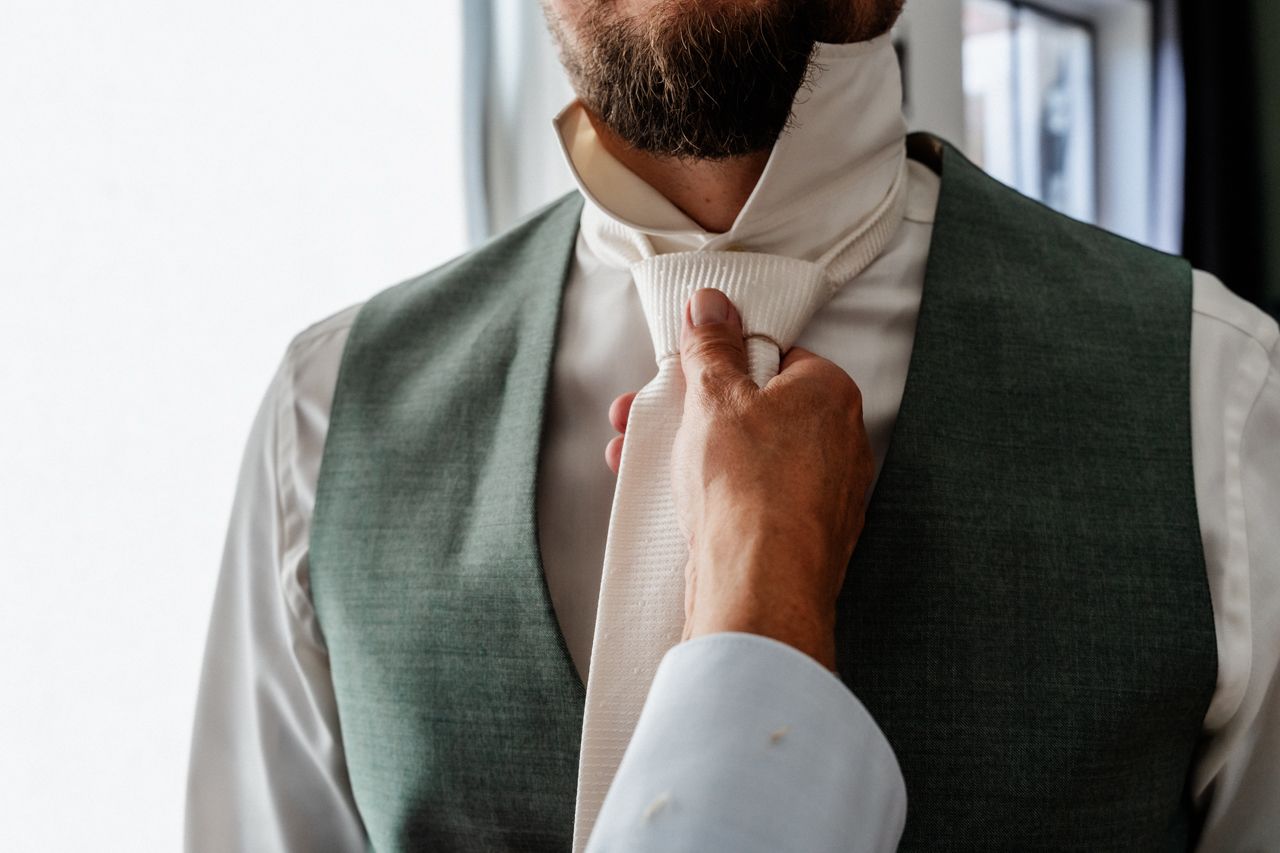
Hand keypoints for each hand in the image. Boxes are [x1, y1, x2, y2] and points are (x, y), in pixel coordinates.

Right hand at [605, 287, 874, 669]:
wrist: (759, 586)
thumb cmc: (749, 487)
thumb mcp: (714, 396)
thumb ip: (711, 347)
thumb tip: (710, 306)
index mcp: (830, 394)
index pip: (777, 358)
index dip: (724, 362)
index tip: (687, 372)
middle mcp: (840, 443)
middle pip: (758, 410)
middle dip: (693, 413)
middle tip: (649, 415)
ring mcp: (824, 495)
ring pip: (750, 458)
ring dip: (692, 454)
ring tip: (638, 457)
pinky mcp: (802, 538)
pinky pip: (752, 501)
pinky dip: (713, 496)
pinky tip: (671, 501)